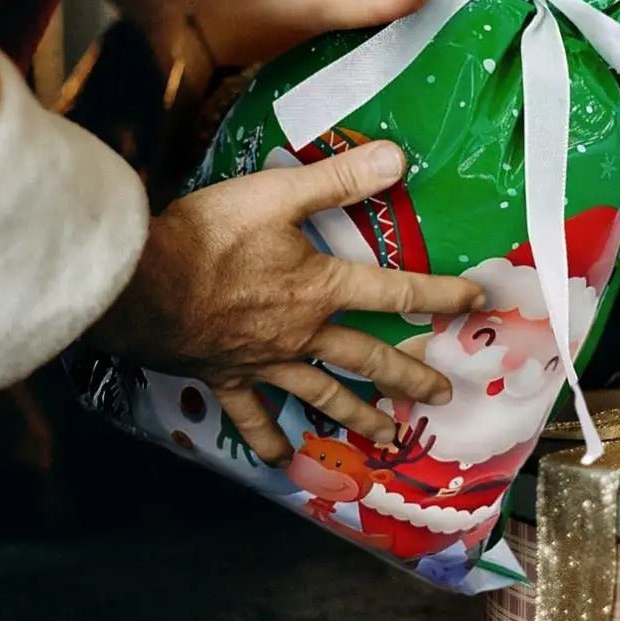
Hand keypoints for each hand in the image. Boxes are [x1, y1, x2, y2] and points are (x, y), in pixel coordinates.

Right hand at [89, 141, 484, 464]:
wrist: (144, 285)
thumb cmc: (208, 237)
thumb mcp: (275, 195)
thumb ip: (336, 179)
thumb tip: (397, 158)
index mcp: (319, 288)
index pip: (393, 292)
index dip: (438, 294)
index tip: (475, 302)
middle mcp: (301, 334)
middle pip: (366, 358)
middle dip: (408, 375)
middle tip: (442, 395)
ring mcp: (265, 362)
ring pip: (321, 395)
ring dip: (357, 416)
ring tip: (390, 439)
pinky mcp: (226, 377)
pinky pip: (252, 417)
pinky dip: (269, 440)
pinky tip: (284, 463)